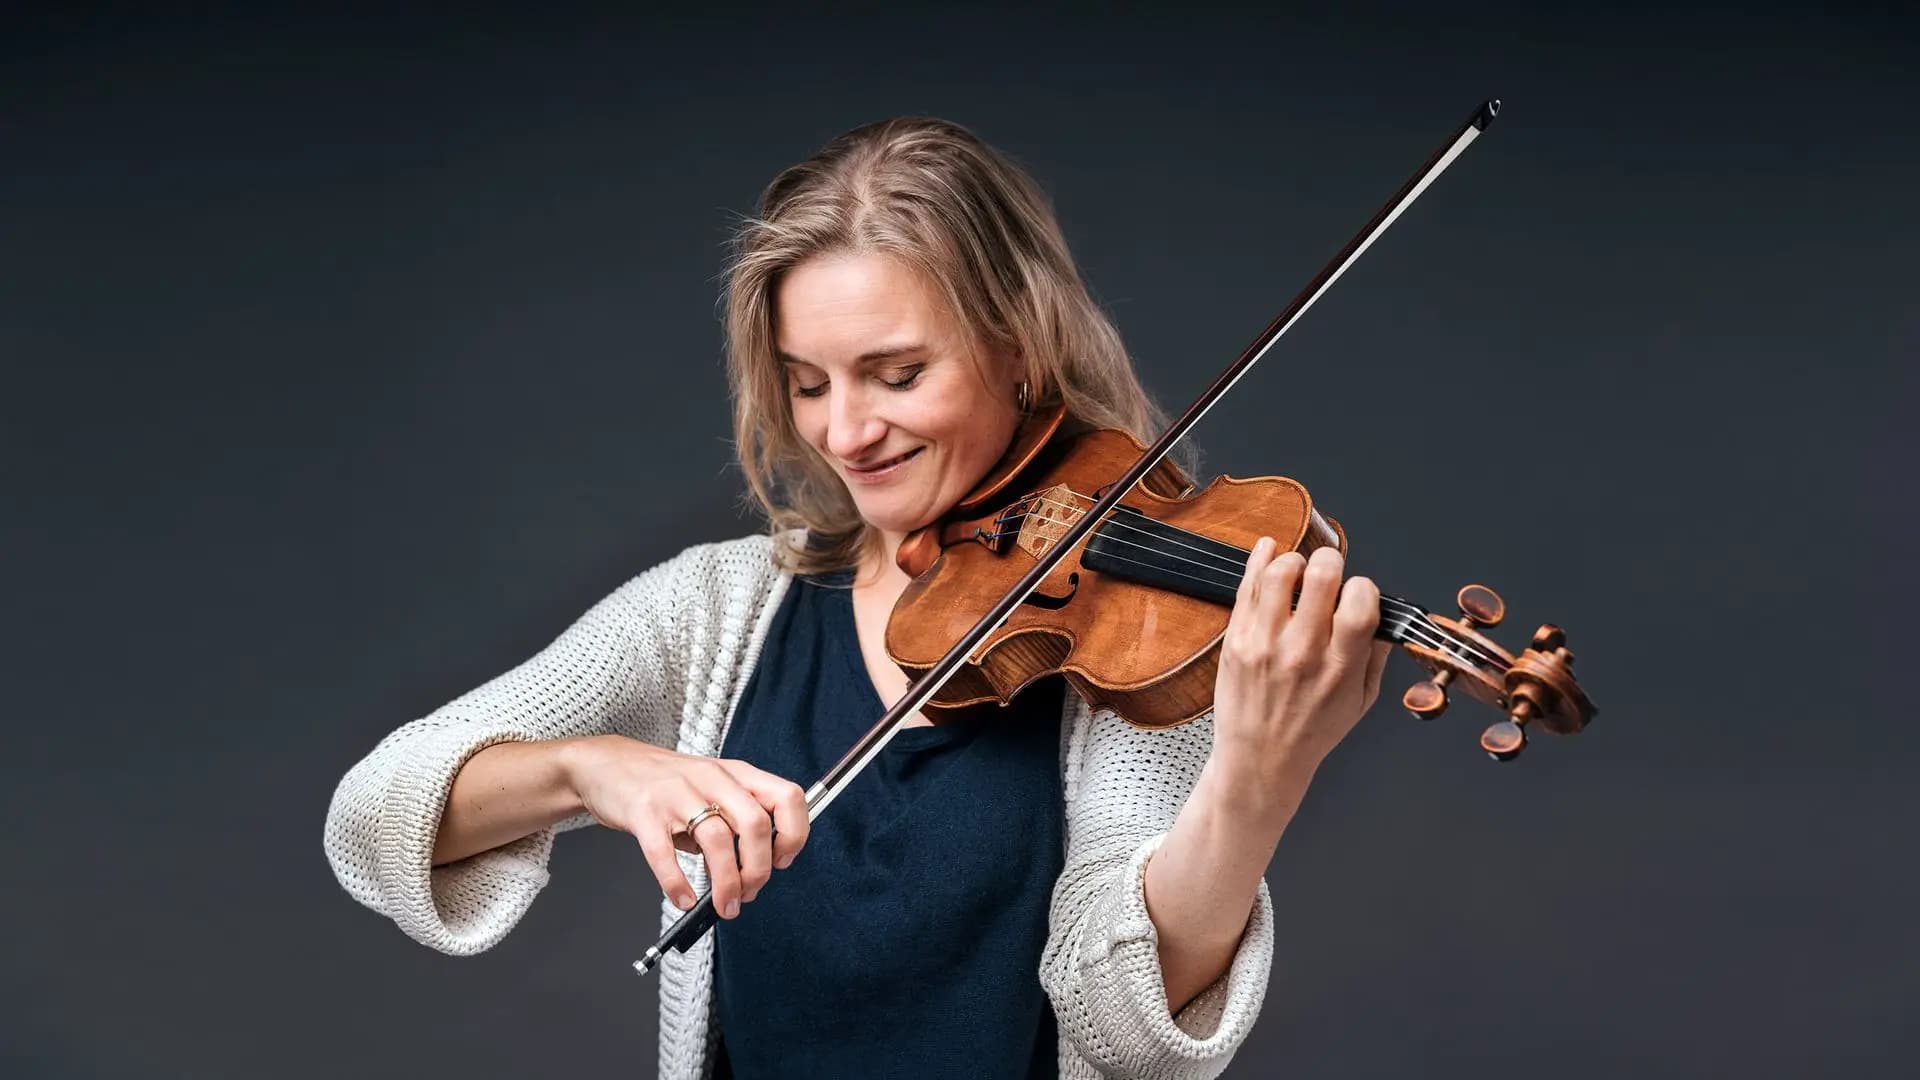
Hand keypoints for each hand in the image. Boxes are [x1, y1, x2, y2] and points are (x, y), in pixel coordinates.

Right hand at [559, 736, 808, 919]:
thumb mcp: (712, 787)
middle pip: (755, 824)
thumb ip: (734, 819)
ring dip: (726, 884)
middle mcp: (712, 778)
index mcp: (736, 773)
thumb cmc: (665, 781)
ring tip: (723, 905)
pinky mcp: (644, 811)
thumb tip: (752, 871)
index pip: (787, 797)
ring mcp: (676, 793)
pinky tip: (683, 898)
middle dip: (758, 869)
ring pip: (716, 841)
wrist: (608, 764)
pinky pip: (665, 854)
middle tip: (749, 892)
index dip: (794, 834)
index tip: (782, 860)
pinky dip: (677, 884)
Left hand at [1210, 540, 1391, 799]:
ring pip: (1279, 574)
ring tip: (1300, 570)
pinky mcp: (1236, 641)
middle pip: (1321, 577)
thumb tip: (1384, 614)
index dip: (1363, 587)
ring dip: (1295, 560)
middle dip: (1331, 562)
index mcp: (1339, 667)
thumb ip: (1376, 655)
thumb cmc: (1312, 731)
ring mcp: (1265, 644)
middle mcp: (1302, 652)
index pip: (1360, 603)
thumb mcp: (1361, 700)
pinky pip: (1246, 588)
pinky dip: (1259, 560)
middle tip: (1329, 570)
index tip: (1357, 594)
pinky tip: (1269, 550)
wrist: (1260, 758)